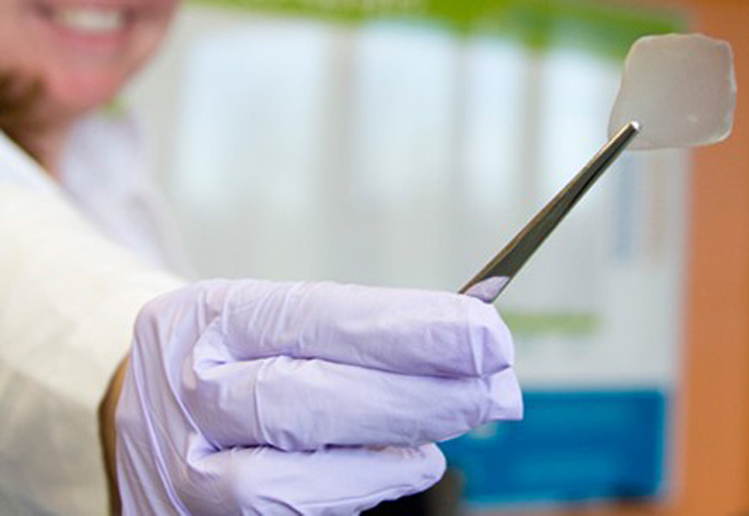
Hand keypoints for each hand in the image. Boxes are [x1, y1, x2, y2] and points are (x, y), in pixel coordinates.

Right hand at [114, 280, 520, 514]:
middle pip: (310, 401)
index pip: (318, 318)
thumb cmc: (239, 352)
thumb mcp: (282, 319)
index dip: (409, 330)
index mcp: (209, 318)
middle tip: (494, 388)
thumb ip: (371, 334)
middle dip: (419, 397)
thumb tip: (482, 356)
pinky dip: (360, 488)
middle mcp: (189, 392)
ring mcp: (189, 467)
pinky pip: (291, 514)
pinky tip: (404, 465)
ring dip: (392, 452)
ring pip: (291, 479)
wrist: (144, 399)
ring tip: (456, 420)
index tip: (486, 335)